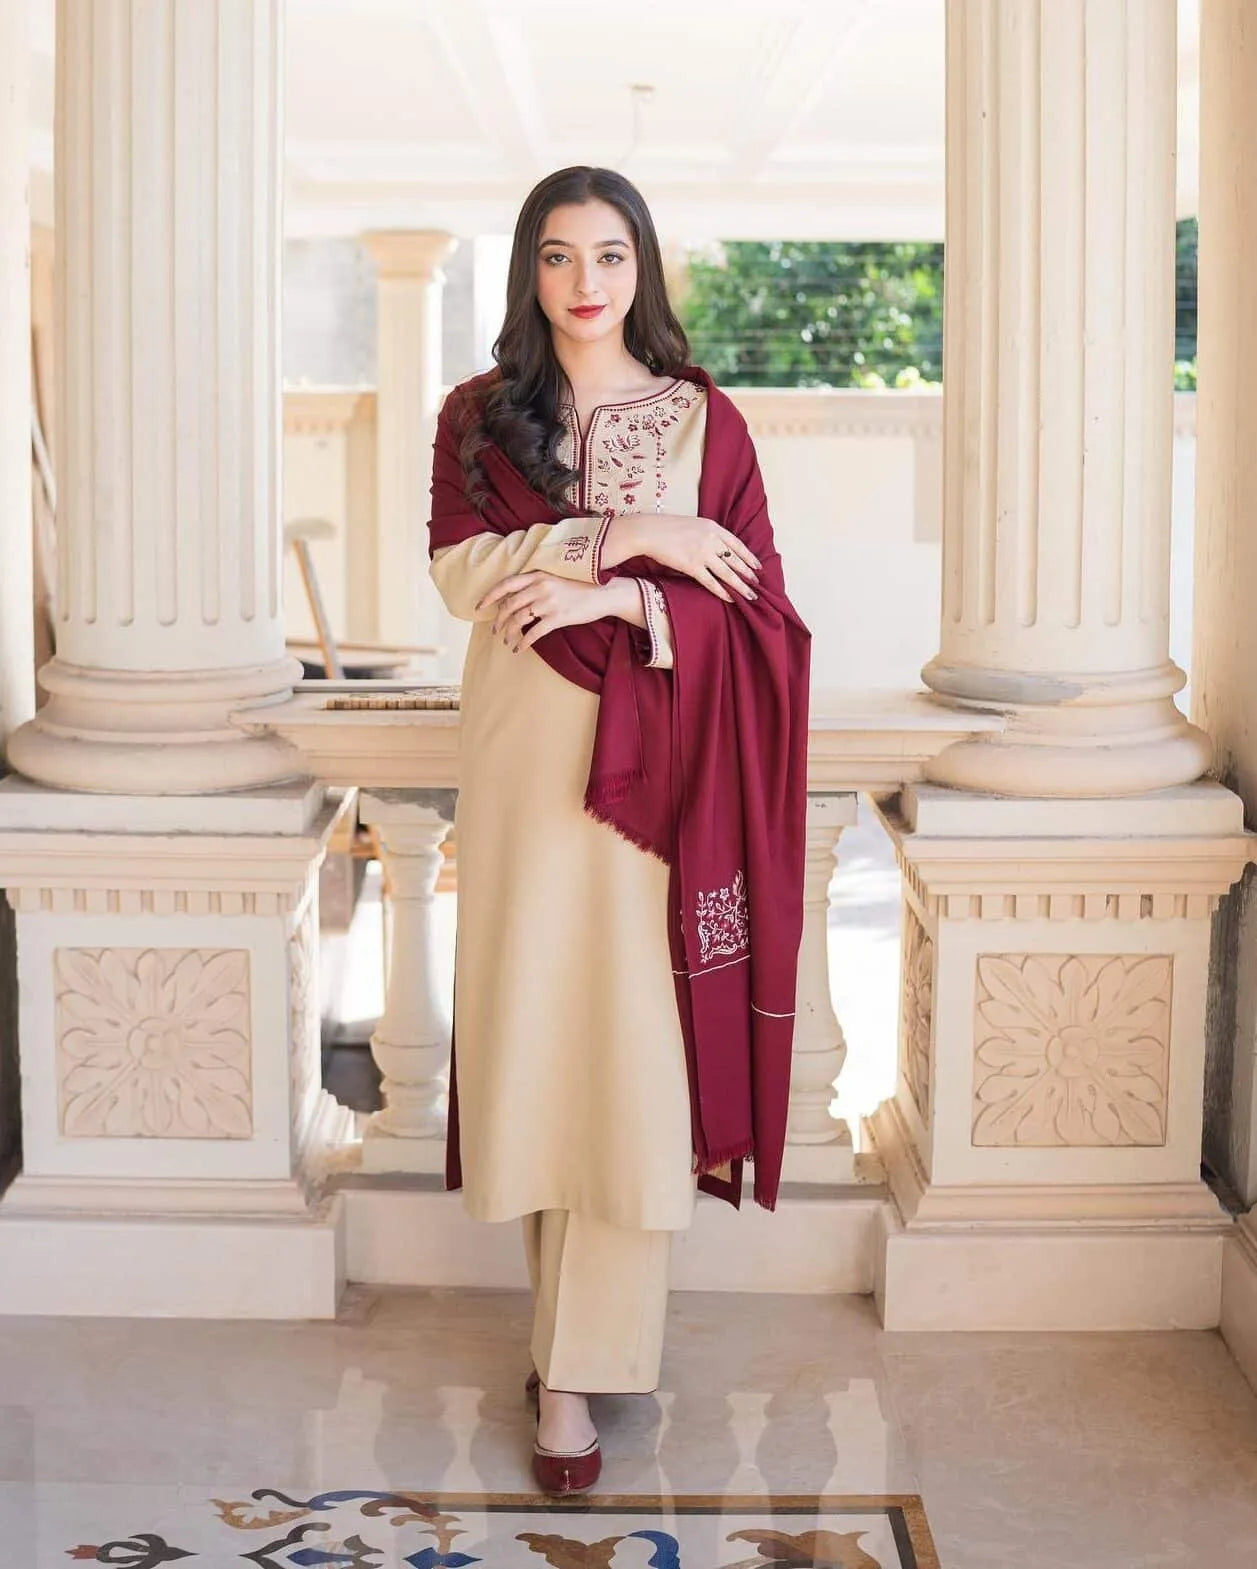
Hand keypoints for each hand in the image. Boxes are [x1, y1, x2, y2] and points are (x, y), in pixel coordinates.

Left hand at [477, 572, 615, 651]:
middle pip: (509, 605)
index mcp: (537, 575)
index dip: (489, 596)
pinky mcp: (557, 617)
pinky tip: (519, 649)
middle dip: (498, 621)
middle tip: (495, 631)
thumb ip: (535, 586)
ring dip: (509, 634)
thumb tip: (513, 601)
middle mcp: (540, 587)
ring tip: (507, 642)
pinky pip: (533, 633)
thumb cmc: (578, 588)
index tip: (479, 607)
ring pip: (518, 620)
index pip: (505, 584)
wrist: (603, 594)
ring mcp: (548, 602)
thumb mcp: (554, 580)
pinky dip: (523, 643)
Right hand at [610, 513, 759, 602]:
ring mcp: (702, 553)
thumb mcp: (694, 525)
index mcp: (713, 527)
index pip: (737, 544)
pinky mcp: (692, 566)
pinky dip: (721, 591)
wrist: (650, 531)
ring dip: (740, 585)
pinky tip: (730, 598)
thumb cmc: (668, 528)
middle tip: (757, 583)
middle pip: (735, 560)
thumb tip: (718, 550)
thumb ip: (707, 535)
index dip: (749, 556)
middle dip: (748, 573)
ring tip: (750, 595)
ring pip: (727, 573)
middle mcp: (711, 539)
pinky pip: (711, 581)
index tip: (758, 566)